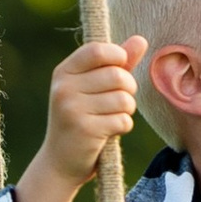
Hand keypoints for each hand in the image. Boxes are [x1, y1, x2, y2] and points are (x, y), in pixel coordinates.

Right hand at [12, 37, 147, 201]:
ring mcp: (72, 109)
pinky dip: (123, 126)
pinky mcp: (84, 129)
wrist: (60, 162)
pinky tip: (108, 133)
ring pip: (124, 99)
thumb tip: (140, 39)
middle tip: (118, 102)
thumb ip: (117, 63)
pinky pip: (123, 120)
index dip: (118, 57)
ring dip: (127, 110)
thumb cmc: (81, 119)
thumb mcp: (93, 87)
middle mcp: (64, 88)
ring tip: (112, 117)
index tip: (120, 70)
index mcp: (64, 72)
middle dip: (128, 90)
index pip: (98, 50)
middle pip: (118, 76)